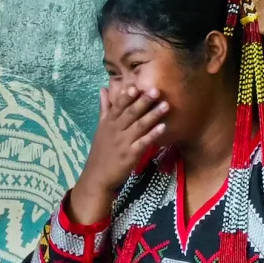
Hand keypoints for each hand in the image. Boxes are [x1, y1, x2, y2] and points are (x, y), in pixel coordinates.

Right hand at [70, 86, 169, 225]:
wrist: (97, 177)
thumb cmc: (101, 151)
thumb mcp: (100, 128)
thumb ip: (104, 108)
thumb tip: (103, 89)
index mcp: (108, 123)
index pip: (117, 106)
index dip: (126, 96)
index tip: (135, 85)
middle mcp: (115, 131)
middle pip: (130, 113)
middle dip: (143, 102)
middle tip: (156, 90)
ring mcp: (123, 143)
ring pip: (139, 126)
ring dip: (153, 115)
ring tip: (166, 105)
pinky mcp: (130, 155)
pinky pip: (143, 143)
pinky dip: (153, 135)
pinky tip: (163, 127)